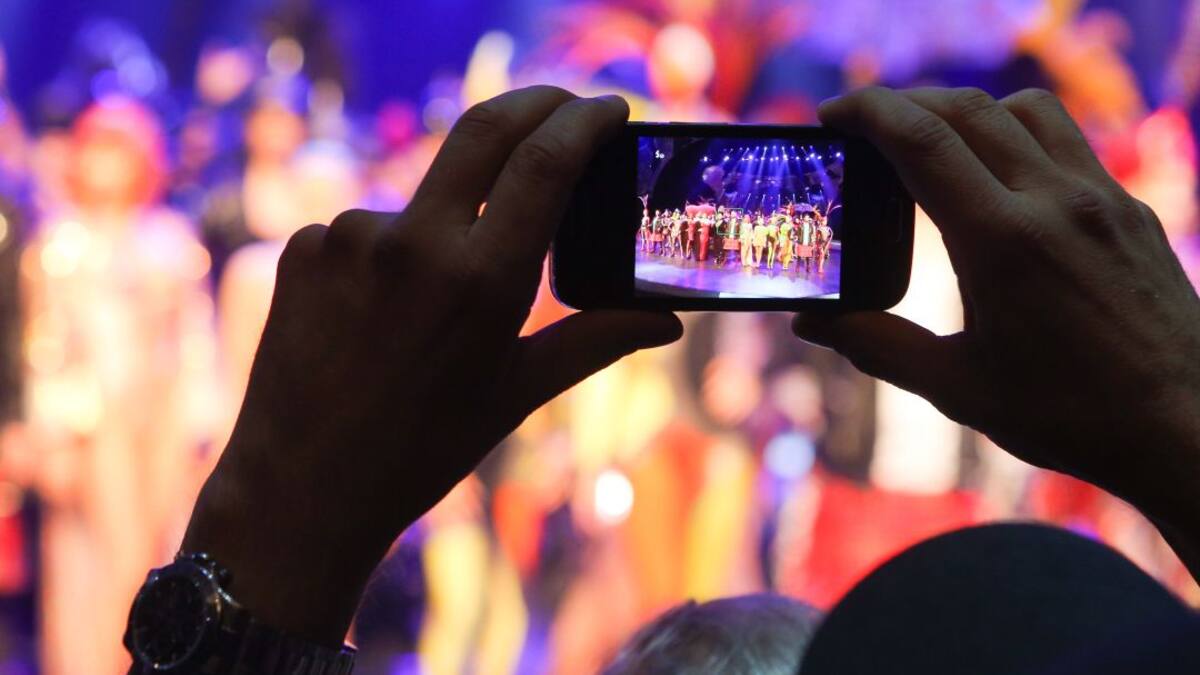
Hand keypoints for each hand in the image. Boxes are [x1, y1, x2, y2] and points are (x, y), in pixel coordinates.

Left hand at [181, 87, 681, 644]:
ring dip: (447, 223)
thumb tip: (669, 322)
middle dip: (536, 104)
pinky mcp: (304, 245)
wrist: (304, 487)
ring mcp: (350, 237)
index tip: (611, 107)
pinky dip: (392, 254)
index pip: (544, 162)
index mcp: (480, 281)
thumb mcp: (518, 393)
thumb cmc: (424, 449)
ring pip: (426, 197)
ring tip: (431, 310)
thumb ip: (598, 340)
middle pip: (485, 129)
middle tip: (566, 107)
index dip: (585, 121)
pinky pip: (370, 228)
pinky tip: (381, 315)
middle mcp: (412, 243)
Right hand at [794, 87, 1199, 544]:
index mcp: (1002, 242)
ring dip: (966, 111)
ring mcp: (1100, 199)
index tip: (831, 113)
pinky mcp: (1128, 209)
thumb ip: (877, 344)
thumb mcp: (957, 387)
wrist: (1187, 429)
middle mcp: (1055, 202)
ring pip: (1024, 110)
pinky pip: (1066, 142)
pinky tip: (997, 182)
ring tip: (929, 143)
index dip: (868, 111)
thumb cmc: (1072, 416)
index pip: (923, 139)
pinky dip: (1016, 136)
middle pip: (967, 109)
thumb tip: (811, 325)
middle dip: (903, 103)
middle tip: (861, 124)